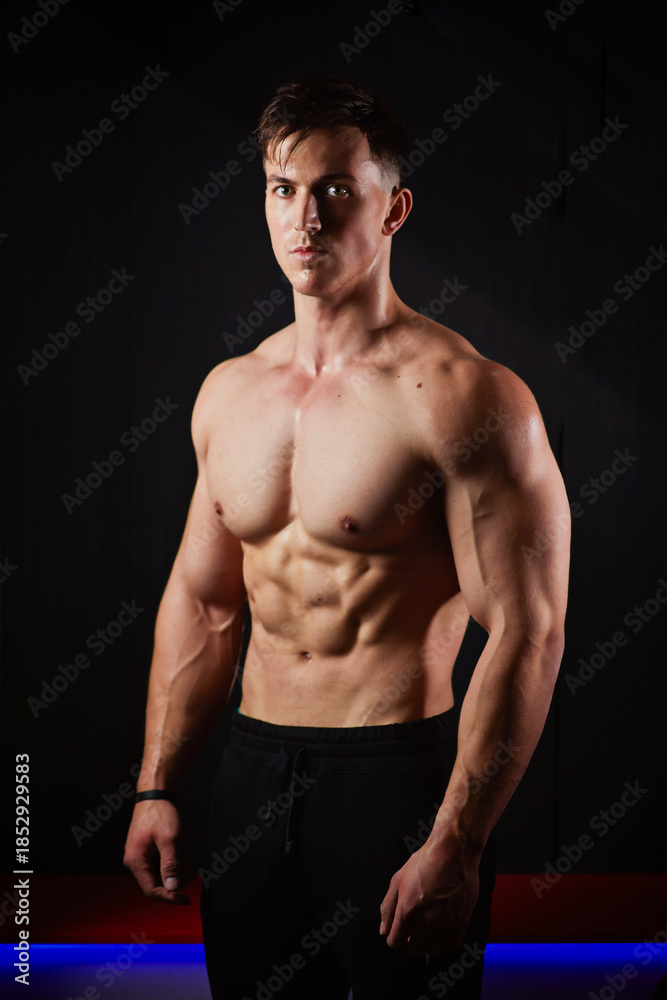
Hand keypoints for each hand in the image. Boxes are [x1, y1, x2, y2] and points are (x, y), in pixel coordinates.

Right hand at [123, 799, 193, 904]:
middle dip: (176, 881)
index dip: (169, 897)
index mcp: (136, 861)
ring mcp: (141, 856)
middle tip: (194, 872)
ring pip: (160, 875)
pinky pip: (160, 866)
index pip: (152, 890)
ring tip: (191, 863)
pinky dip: (174, 866)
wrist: (156, 794)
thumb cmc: (160, 813)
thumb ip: (170, 865)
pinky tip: (184, 860)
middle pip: (156, 884)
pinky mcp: (147, 851)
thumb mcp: (169, 840)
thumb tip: (172, 887)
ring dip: (177, 873)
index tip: (186, 900)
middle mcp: (135, 862)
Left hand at [379, 833, 479, 956]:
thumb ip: (388, 907)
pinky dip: (445, 944)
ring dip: (427, 944)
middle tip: (413, 930)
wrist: (453, 850)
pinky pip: (452, 946)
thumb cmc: (425, 861)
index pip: (396, 942)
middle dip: (410, 942)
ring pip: (433, 951)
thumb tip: (384, 930)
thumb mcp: (398, 879)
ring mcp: (447, 921)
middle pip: (414, 950)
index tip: (399, 933)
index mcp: (408, 908)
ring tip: (428, 930)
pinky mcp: (462, 919)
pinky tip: (442, 932)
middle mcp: (428, 918)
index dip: (395, 939)